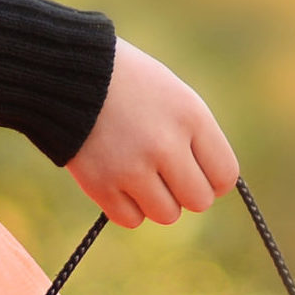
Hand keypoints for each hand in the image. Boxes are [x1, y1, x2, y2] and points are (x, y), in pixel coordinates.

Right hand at [66, 38, 239, 227]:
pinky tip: (119, 182)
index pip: (225, 176)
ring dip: (157, 202)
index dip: (213, 179)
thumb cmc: (129, 84)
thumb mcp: (175, 96)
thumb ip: (197, 139)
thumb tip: (209, 187)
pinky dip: (127, 207)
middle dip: (185, 192)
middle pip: (198, 201)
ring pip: (166, 215)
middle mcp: (165, 145)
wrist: (70, 74)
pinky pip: (131, 220)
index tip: (196, 171)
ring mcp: (132, 168)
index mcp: (190, 117)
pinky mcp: (101, 185)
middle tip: (167, 174)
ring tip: (140, 175)